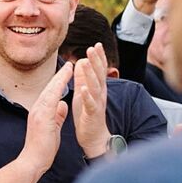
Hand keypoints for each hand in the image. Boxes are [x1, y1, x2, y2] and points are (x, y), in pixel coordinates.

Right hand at [19, 62, 72, 174]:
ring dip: (60, 78)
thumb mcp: (53, 128)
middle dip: (60, 76)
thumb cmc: (42, 148)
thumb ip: (58, 115)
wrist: (32, 161)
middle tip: (70, 65)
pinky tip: (64, 83)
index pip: (51, 94)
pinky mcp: (42, 118)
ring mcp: (38, 113)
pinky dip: (58, 89)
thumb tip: (63, 105)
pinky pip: (51, 99)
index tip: (67, 73)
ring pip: (50, 91)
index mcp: (40, 112)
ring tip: (70, 68)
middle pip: (50, 88)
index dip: (59, 82)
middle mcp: (37, 109)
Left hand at [73, 42, 110, 158]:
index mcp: (97, 88)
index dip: (99, 57)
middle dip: (96, 61)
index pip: (99, 70)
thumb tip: (81, 61)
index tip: (97, 44)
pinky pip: (90, 104)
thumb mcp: (84, 93)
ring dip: (90, 74)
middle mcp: (100, 94)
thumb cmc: (88, 115)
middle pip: (99, 74)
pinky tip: (83, 88)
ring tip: (85, 62)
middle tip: (93, 47)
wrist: (94, 138)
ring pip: (95, 87)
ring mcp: (97, 104)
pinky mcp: (92, 115)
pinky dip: (87, 96)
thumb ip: (83, 78)